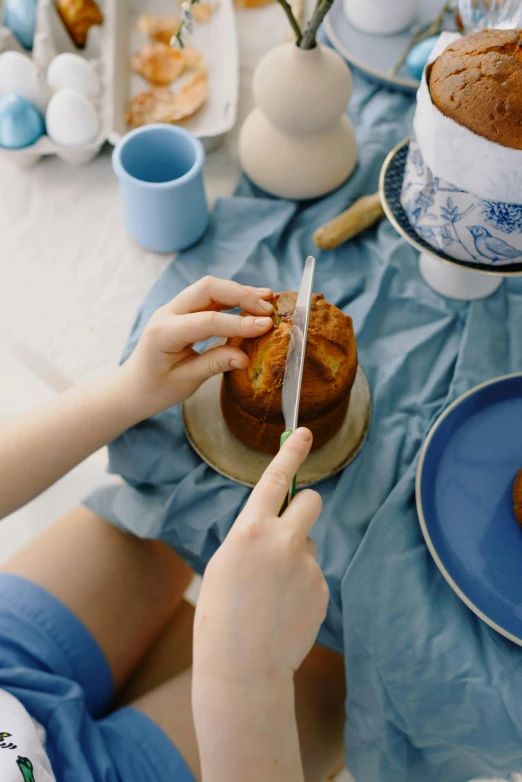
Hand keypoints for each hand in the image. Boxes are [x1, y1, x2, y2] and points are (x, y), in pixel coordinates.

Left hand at [120, 276, 273, 419]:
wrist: (133, 387)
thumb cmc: (156, 389)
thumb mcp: (185, 382)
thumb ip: (214, 365)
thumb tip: (245, 358)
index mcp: (164, 333)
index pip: (207, 320)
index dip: (239, 322)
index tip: (266, 326)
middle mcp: (167, 313)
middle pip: (207, 288)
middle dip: (241, 295)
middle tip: (268, 310)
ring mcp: (174, 308)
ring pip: (209, 288)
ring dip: (239, 292)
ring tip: (267, 300)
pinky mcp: (182, 310)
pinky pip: (209, 296)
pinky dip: (232, 297)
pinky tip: (252, 302)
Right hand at [193, 428, 328, 684]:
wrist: (242, 668)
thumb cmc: (221, 614)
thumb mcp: (225, 562)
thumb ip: (253, 535)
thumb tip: (279, 522)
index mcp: (250, 531)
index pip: (275, 479)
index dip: (290, 451)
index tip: (304, 432)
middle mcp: (283, 541)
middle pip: (311, 500)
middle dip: (303, 506)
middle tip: (290, 528)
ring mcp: (307, 566)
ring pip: (310, 542)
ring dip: (297, 555)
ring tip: (273, 591)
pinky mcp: (322, 588)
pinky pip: (314, 572)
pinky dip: (302, 584)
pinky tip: (284, 608)